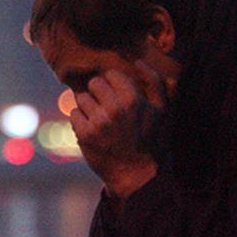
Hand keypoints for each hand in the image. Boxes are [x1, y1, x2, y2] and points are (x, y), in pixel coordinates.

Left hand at [69, 62, 167, 197]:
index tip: (118, 97)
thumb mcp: (163, 111)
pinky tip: (93, 130)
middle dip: (99, 93)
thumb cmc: (151, 140)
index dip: (113, 85)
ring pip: (81, 98)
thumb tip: (139, 61)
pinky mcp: (84, 135)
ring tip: (101, 120)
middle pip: (93, 83)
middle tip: (107, 108)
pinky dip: (80, 121)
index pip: (110, 75)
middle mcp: (114, 108)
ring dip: (88, 107)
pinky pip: (74, 114)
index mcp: (133, 99)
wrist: (136, 175)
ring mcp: (97, 122)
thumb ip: (156, 83)